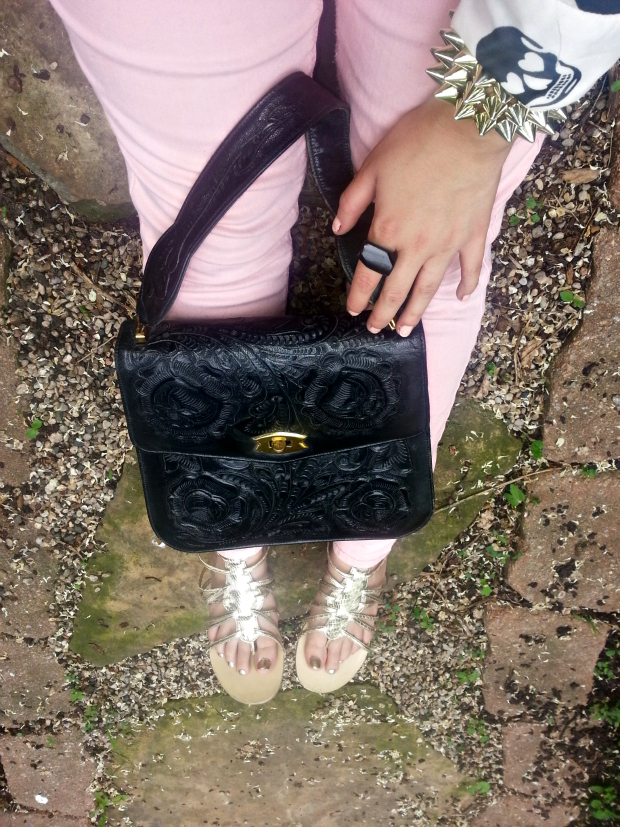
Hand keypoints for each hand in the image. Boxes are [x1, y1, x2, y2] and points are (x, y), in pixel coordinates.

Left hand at [334, 96, 511, 334]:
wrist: (468, 127)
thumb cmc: (416, 142)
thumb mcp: (372, 167)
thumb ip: (352, 202)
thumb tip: (337, 228)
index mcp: (388, 230)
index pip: (367, 274)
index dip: (358, 296)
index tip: (354, 310)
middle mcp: (416, 247)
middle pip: (396, 290)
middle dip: (383, 313)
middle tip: (376, 328)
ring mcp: (447, 245)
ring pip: (427, 288)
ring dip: (415, 312)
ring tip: (406, 329)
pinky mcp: (473, 235)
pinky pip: (469, 268)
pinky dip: (465, 285)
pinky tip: (459, 297)